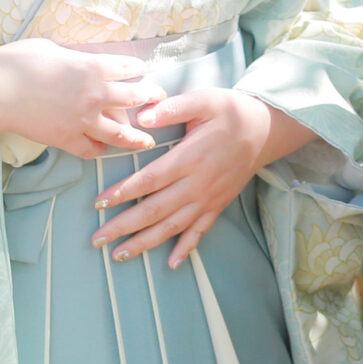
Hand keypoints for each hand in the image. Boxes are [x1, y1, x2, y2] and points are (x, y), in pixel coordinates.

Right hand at [0, 39, 163, 159]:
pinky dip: (99, 149)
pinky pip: (90, 149)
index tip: (141, 69)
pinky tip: (102, 147)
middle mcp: (95, 94)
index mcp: (93, 67)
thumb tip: (79, 60)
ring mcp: (82, 120)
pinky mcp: (66, 139)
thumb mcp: (52, 48)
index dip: (137, 67)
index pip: (128, 67)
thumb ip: (73, 56)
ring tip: (147, 141)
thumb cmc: (19, 62)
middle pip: (134, 98)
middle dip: (150, 97)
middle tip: (158, 99)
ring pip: (120, 132)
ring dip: (136, 136)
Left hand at [91, 87, 317, 267]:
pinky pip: (200, 231)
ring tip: (120, 254)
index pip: (150, 180)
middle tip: (97, 238)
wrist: (265, 130)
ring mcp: (209, 198)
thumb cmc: (230, 112)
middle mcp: (198, 183)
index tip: (99, 204)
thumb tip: (142, 117)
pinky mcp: (219, 205)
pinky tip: (170, 263)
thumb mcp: (203, 100)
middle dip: (124, 226)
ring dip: (145, 242)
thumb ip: (172, 108)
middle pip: (155, 210)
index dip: (123, 193)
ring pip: (173, 226)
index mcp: (191, 157)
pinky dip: (186, 248)